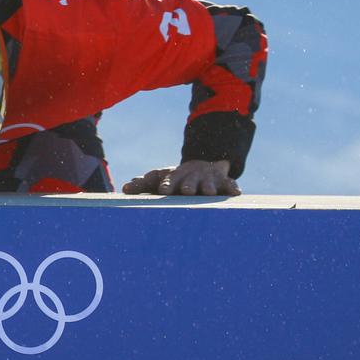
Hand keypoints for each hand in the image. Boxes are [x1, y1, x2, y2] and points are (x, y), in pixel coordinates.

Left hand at [122, 160, 240, 195]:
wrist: (201, 165)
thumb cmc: (175, 179)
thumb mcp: (158, 179)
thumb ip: (142, 185)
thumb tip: (124, 188)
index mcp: (175, 178)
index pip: (169, 181)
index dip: (167, 184)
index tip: (164, 190)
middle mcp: (191, 178)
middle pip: (190, 182)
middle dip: (188, 185)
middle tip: (187, 191)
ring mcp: (208, 180)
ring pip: (209, 184)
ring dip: (209, 188)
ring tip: (209, 193)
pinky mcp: (224, 182)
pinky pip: (230, 185)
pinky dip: (232, 188)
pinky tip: (235, 194)